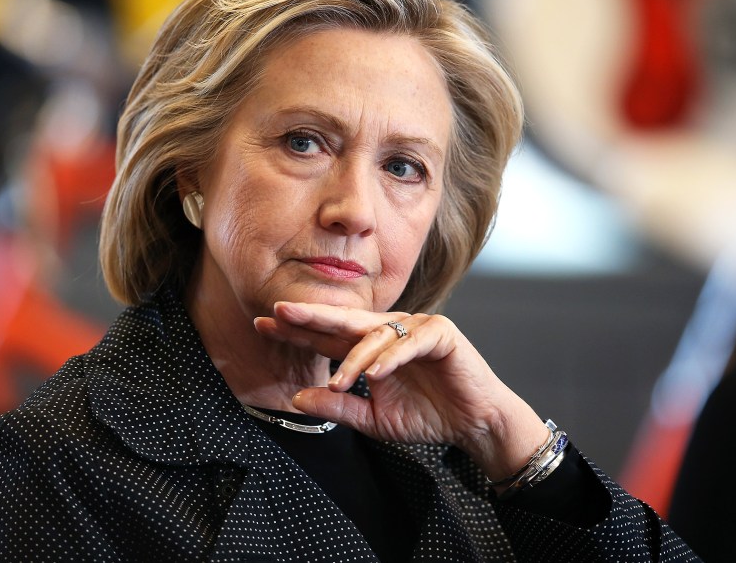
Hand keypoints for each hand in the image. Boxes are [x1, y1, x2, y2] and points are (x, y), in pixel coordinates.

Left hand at [253, 301, 548, 481]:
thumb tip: (297, 399)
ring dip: (355, 358)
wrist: (473, 424)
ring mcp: (415, 328)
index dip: (296, 330)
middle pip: (344, 320)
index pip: (326, 335)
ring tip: (339, 381)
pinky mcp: (441, 334)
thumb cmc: (426, 416)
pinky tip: (375, 372)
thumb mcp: (373, 418)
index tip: (262, 324)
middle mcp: (388, 330)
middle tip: (280, 311)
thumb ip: (338, 407)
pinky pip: (411, 342)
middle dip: (311, 316)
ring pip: (376, 334)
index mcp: (368, 347)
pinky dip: (392, 356)